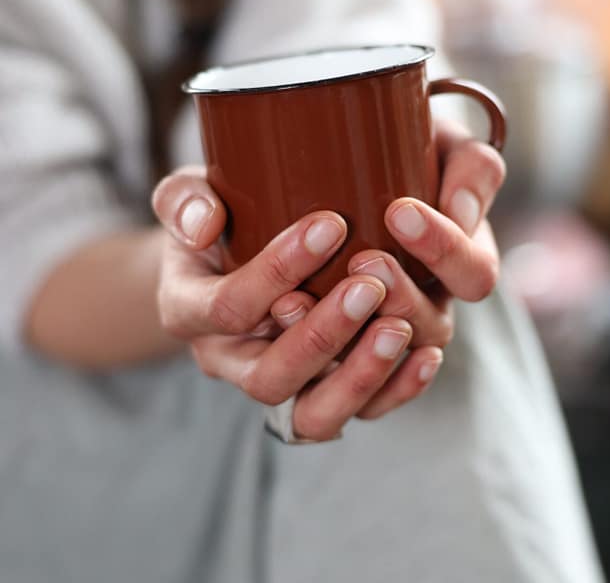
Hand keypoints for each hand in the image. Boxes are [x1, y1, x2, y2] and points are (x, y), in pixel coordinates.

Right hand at [152, 167, 443, 440]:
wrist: (230, 258)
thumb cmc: (216, 221)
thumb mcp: (185, 197)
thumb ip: (183, 201)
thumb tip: (203, 228)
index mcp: (190, 314)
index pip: (230, 308)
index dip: (278, 270)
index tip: (331, 224)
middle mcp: (230, 362)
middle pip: (271, 376)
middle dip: (323, 334)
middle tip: (370, 285)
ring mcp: (278, 383)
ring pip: (313, 413)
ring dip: (360, 374)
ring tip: (399, 327)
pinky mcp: (320, 394)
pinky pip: (355, 413)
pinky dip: (394, 391)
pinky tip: (426, 356)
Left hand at [271, 118, 506, 350]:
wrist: (338, 171)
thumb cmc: (403, 155)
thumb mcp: (444, 146)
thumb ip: (471, 168)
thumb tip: (458, 213)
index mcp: (460, 265)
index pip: (474, 275)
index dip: (443, 250)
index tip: (400, 211)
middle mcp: (426, 309)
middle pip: (432, 329)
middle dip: (401, 298)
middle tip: (364, 259)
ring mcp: (379, 339)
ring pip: (383, 369)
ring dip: (355, 343)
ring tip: (306, 296)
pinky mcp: (327, 356)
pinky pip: (330, 394)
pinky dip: (312, 364)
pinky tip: (285, 307)